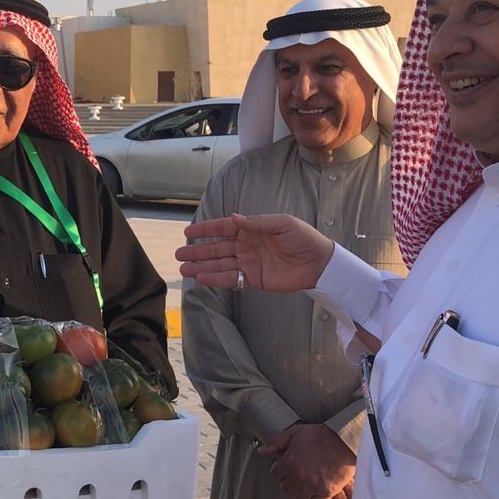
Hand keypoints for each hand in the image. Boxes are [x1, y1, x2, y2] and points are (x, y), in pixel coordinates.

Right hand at [175, 213, 333, 292]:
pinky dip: (216, 279)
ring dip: (202, 266)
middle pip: (216, 248)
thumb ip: (257, 222)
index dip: (205, 229)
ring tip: (183, 269)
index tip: (188, 231)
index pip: (223, 228)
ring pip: (220, 265)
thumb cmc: (303, 238)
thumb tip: (233, 217)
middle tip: (179, 253)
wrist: (320, 263)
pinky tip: (201, 278)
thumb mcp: (282, 223)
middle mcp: (246, 246)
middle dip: (197, 251)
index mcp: (251, 229)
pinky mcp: (254, 280)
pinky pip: (232, 279)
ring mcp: (249, 263)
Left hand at [257, 424, 355, 498]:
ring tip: (304, 486)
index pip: (276, 475)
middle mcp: (298, 476)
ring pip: (299, 497)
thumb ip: (277, 442)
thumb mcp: (296, 432)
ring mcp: (312, 485)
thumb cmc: (323, 436)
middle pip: (286, 488)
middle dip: (289, 482)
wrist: (346, 442)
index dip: (279, 471)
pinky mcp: (327, 491)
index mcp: (289, 462)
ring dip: (300, 492)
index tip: (284, 469)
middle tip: (294, 477)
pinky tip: (315, 493)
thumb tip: (262, 450)